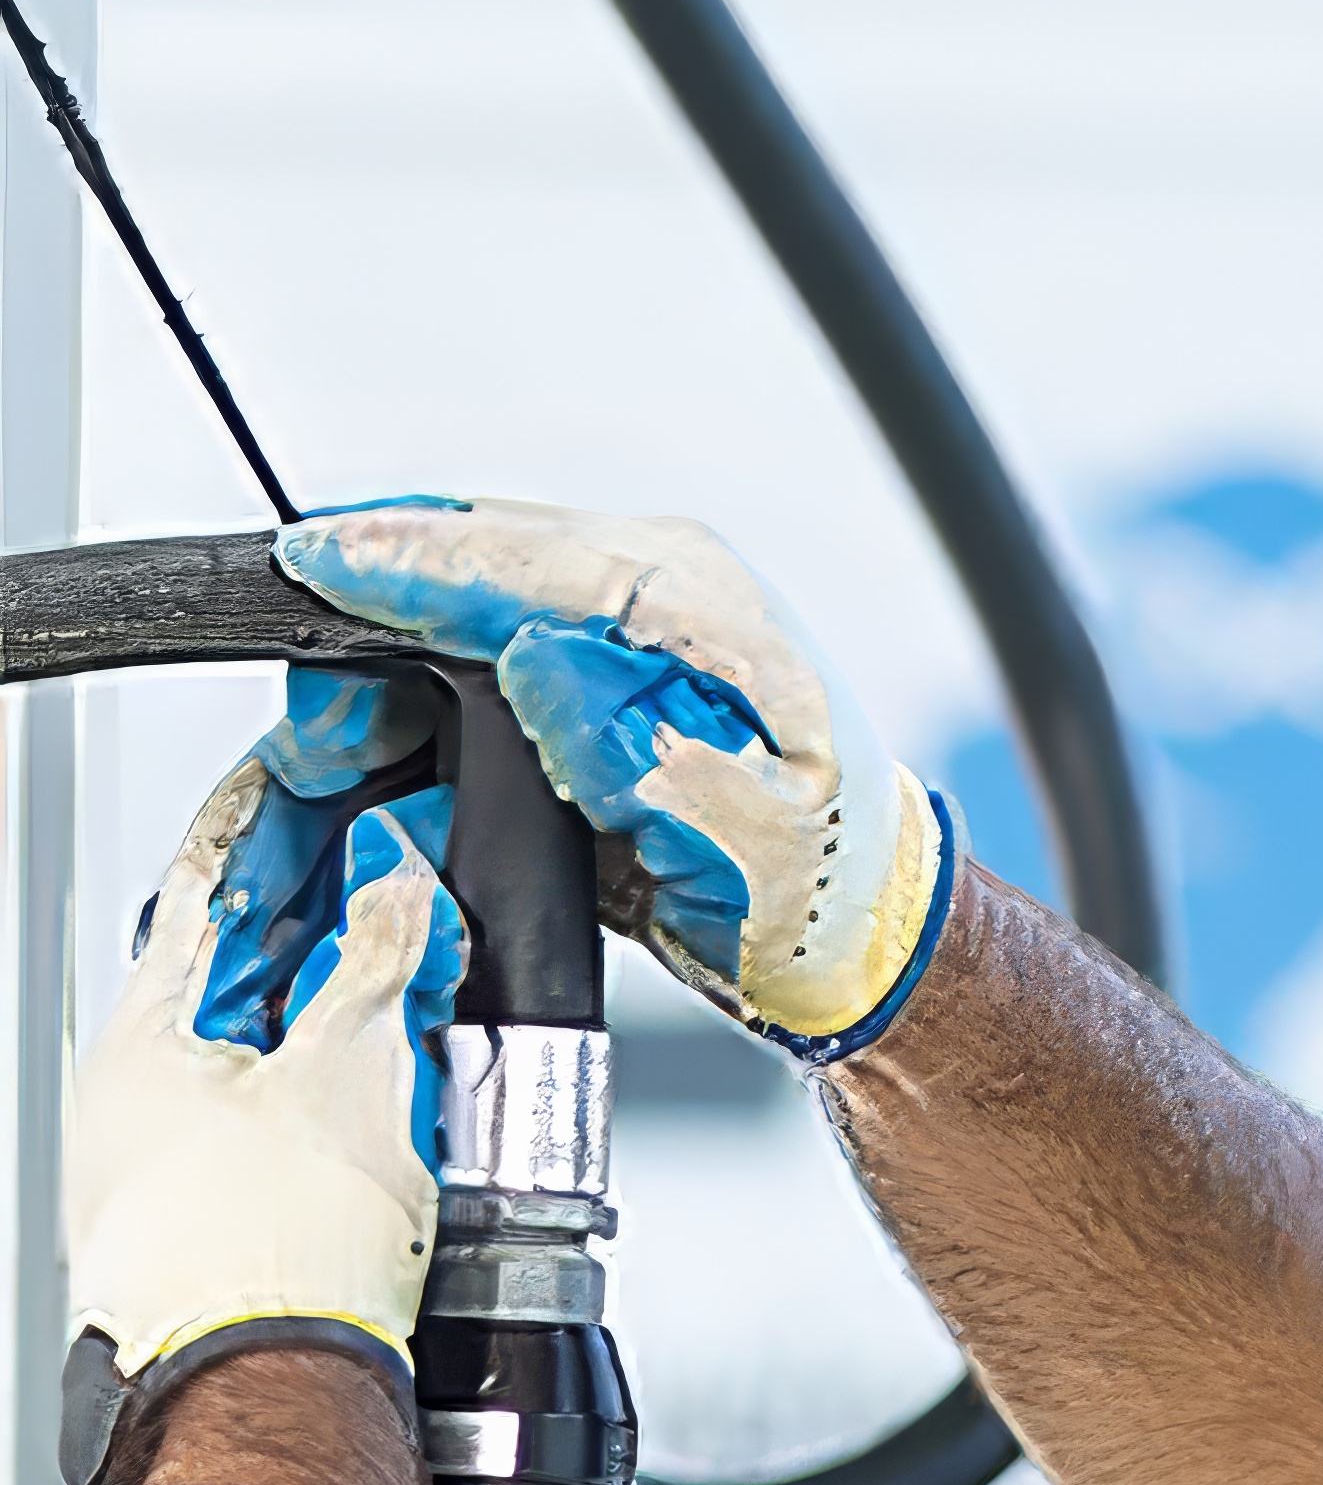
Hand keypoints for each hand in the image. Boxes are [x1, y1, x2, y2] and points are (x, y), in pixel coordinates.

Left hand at [64, 764, 465, 1484]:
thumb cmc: (270, 1258)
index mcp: (140, 1040)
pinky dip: (327, 1084)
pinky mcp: (214, 1229)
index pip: (207, 886)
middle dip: (320, 914)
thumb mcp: (349, 1067)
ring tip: (410, 979)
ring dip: (332, 1005)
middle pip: (234, 968)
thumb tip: (393, 885)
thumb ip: (376, 958)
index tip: (314, 780)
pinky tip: (389, 1088)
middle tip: (391, 872)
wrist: (269, 1406)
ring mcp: (165, 1172)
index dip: (272, 821)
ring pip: (257, 1050)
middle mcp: (132, 1104)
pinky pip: (271, 1123)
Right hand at [273, 500, 952, 1048]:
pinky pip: (476, 648)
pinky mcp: (590, 671)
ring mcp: (620, 627)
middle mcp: (657, 594)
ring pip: (463, 602)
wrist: (847, 928)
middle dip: (370, 620)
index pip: (526, 556)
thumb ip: (639, 741)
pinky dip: (411, 693)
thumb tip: (541, 652)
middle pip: (476, 560)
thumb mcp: (738, 829)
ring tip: (329, 750)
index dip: (409, 559)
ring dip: (381, 666)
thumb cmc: (813, 885)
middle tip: (313, 722)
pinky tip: (375, 744)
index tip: (316, 564)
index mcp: (698, 611)